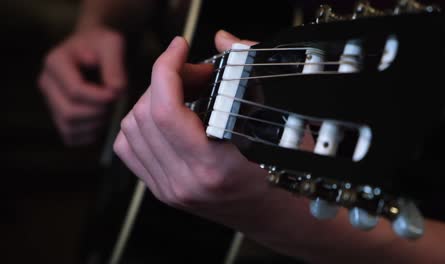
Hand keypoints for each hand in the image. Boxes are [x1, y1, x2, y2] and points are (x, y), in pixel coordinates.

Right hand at [38, 27, 126, 145]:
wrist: (95, 49)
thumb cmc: (104, 45)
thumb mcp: (112, 44)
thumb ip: (114, 65)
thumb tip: (115, 90)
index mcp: (55, 62)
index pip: (74, 91)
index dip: (99, 97)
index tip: (117, 93)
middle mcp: (47, 83)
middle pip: (70, 112)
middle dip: (97, 113)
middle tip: (114, 103)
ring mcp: (50, 101)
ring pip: (69, 126)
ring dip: (95, 125)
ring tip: (110, 110)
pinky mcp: (58, 116)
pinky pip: (70, 136)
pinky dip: (89, 135)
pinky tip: (103, 122)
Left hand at [113, 32, 264, 222]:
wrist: (275, 212)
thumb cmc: (282, 171)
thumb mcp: (277, 120)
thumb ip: (247, 74)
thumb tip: (225, 41)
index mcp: (214, 165)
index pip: (166, 110)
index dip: (167, 67)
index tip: (179, 48)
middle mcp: (185, 180)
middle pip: (145, 114)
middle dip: (166, 80)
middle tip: (195, 74)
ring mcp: (170, 188)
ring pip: (131, 130)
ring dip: (151, 100)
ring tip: (182, 94)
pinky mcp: (163, 190)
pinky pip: (128, 149)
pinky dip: (140, 124)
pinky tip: (164, 118)